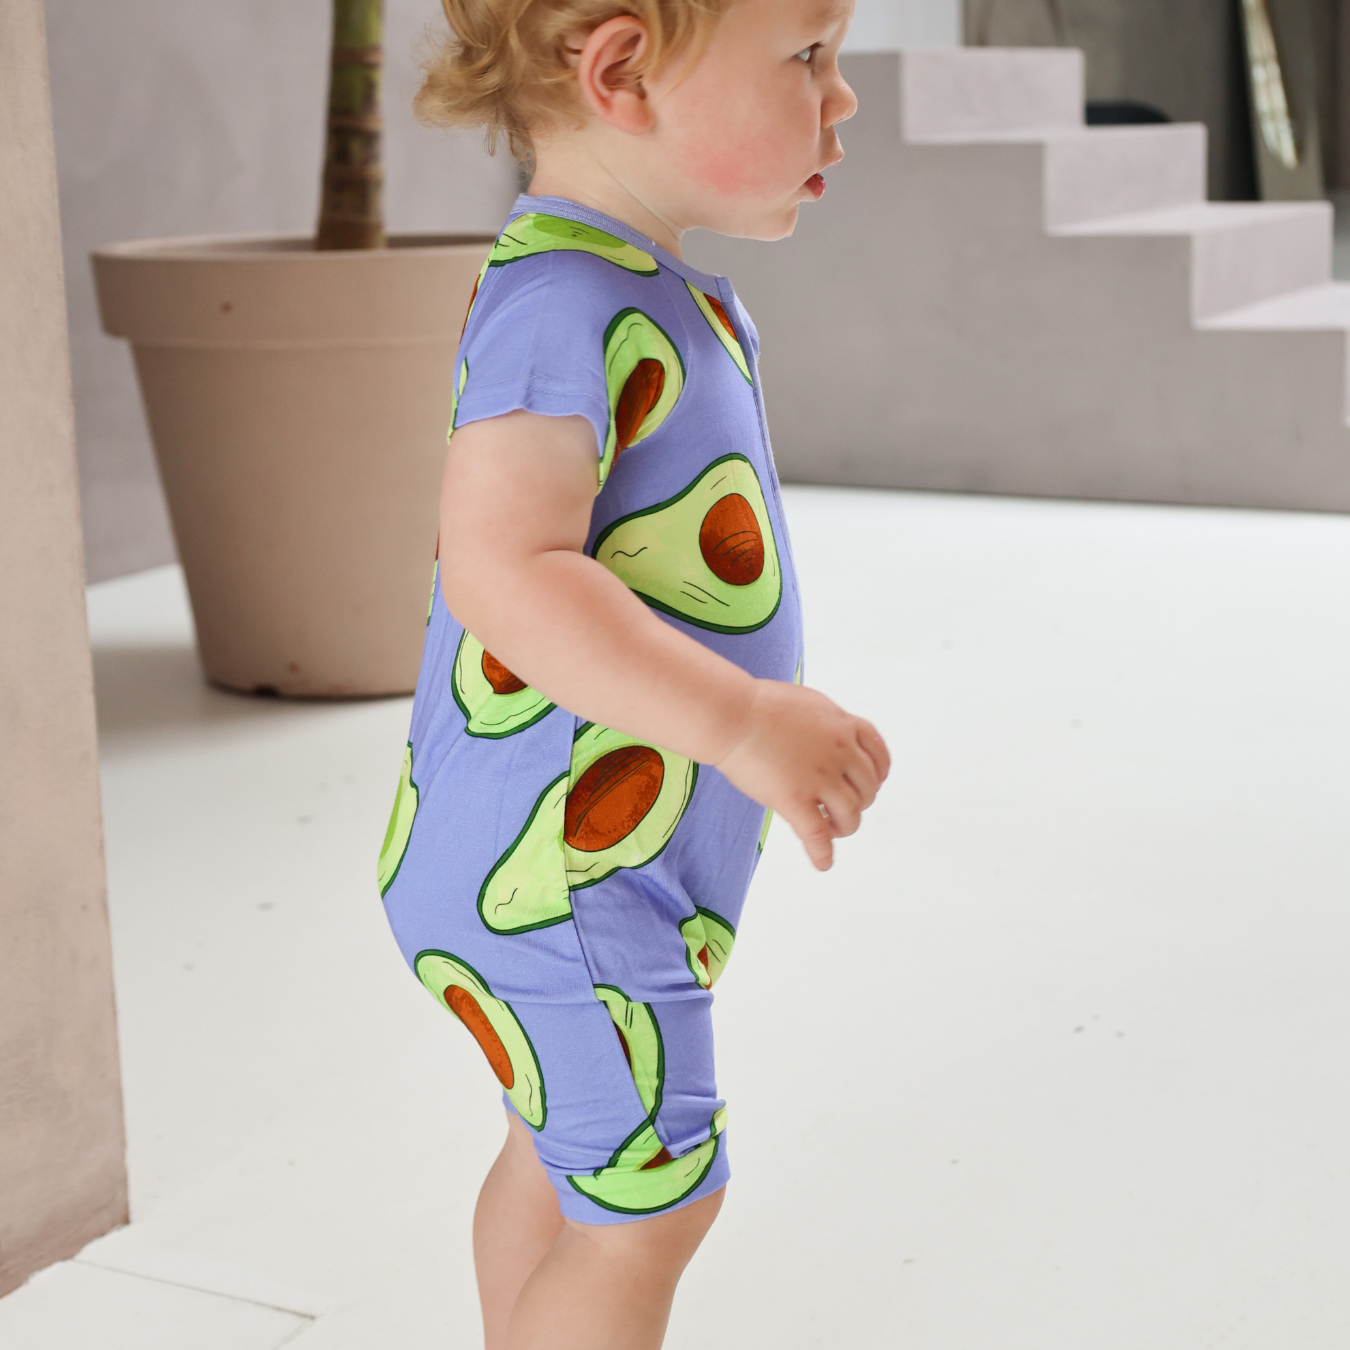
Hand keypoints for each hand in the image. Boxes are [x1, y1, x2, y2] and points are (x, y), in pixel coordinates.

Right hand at [715, 679, 889, 871]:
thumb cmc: (759, 705)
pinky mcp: (794, 798)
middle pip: (868, 789)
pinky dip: (823, 853)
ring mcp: (819, 777)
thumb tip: (834, 735)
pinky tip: (823, 863)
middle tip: (840, 806)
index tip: (871, 783)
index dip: (878, 774)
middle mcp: (840, 752)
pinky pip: (818, 835)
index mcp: (843, 726)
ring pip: (850, 815)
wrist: (731, 714)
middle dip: (858, 802)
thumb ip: (828, 724)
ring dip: (844, 826)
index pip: (879, 756)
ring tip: (830, 829)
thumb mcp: (809, 704)